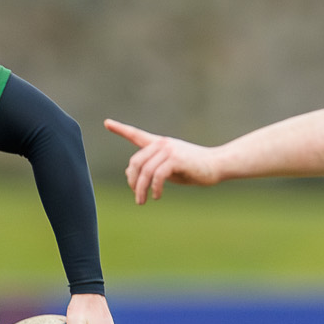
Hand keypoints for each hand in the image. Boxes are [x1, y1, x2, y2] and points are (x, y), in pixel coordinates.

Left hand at [104, 120, 221, 203]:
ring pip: (145, 171)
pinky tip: (157, 196)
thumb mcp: (168, 169)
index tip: (107, 122)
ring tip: (142, 201)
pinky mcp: (176, 159)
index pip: (136, 134)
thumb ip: (150, 168)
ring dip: (141, 189)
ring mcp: (169, 150)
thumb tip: (128, 172)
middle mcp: (162, 144)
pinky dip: (155, 188)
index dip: (120, 129)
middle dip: (132, 181)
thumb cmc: (193, 169)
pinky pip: (157, 175)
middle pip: (136, 162)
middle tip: (136, 196)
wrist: (217, 166)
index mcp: (160, 144)